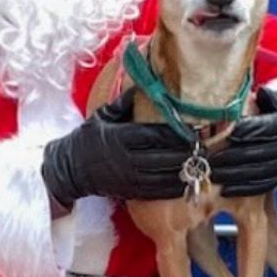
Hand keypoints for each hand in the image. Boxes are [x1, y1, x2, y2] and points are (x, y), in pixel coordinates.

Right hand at [41, 88, 192, 208]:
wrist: (69, 169)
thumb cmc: (87, 138)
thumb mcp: (102, 116)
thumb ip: (123, 103)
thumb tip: (142, 85)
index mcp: (120, 137)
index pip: (154, 135)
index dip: (176, 133)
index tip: (195, 128)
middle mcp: (126, 159)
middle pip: (164, 156)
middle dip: (187, 152)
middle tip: (207, 145)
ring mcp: (130, 178)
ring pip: (165, 176)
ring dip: (186, 170)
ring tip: (204, 162)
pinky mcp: (132, 191)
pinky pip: (159, 191)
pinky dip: (176, 186)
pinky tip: (190, 180)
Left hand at [208, 88, 276, 197]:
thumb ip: (270, 96)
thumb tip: (260, 92)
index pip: (262, 129)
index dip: (242, 131)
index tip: (223, 133)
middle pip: (255, 153)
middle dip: (229, 156)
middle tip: (207, 157)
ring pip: (255, 172)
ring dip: (231, 175)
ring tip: (211, 173)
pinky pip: (261, 186)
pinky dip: (242, 189)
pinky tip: (225, 190)